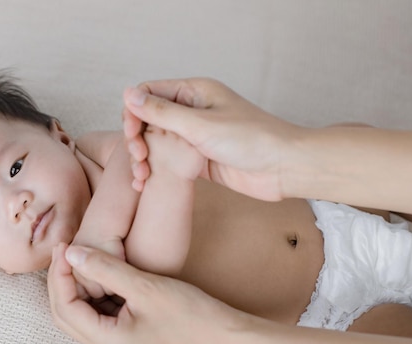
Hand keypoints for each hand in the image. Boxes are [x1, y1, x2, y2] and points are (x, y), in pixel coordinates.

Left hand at [47, 242, 241, 343]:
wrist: (221, 333)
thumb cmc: (189, 312)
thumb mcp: (144, 285)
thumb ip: (105, 268)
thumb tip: (71, 252)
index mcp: (109, 341)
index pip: (66, 307)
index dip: (60, 275)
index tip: (65, 246)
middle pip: (66, 314)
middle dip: (61, 281)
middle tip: (65, 248)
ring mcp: (116, 343)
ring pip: (78, 314)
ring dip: (73, 286)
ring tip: (75, 256)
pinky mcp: (125, 334)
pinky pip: (95, 313)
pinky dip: (89, 292)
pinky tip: (94, 271)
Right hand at [123, 77, 303, 200]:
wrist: (283, 168)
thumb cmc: (250, 139)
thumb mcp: (200, 125)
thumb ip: (162, 112)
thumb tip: (128, 94)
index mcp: (194, 92)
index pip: (149, 93)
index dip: (134, 111)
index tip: (132, 134)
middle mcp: (192, 111)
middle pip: (149, 118)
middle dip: (137, 137)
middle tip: (139, 158)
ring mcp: (194, 136)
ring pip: (157, 142)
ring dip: (144, 157)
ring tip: (141, 176)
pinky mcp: (198, 159)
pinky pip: (169, 161)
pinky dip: (155, 170)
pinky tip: (146, 184)